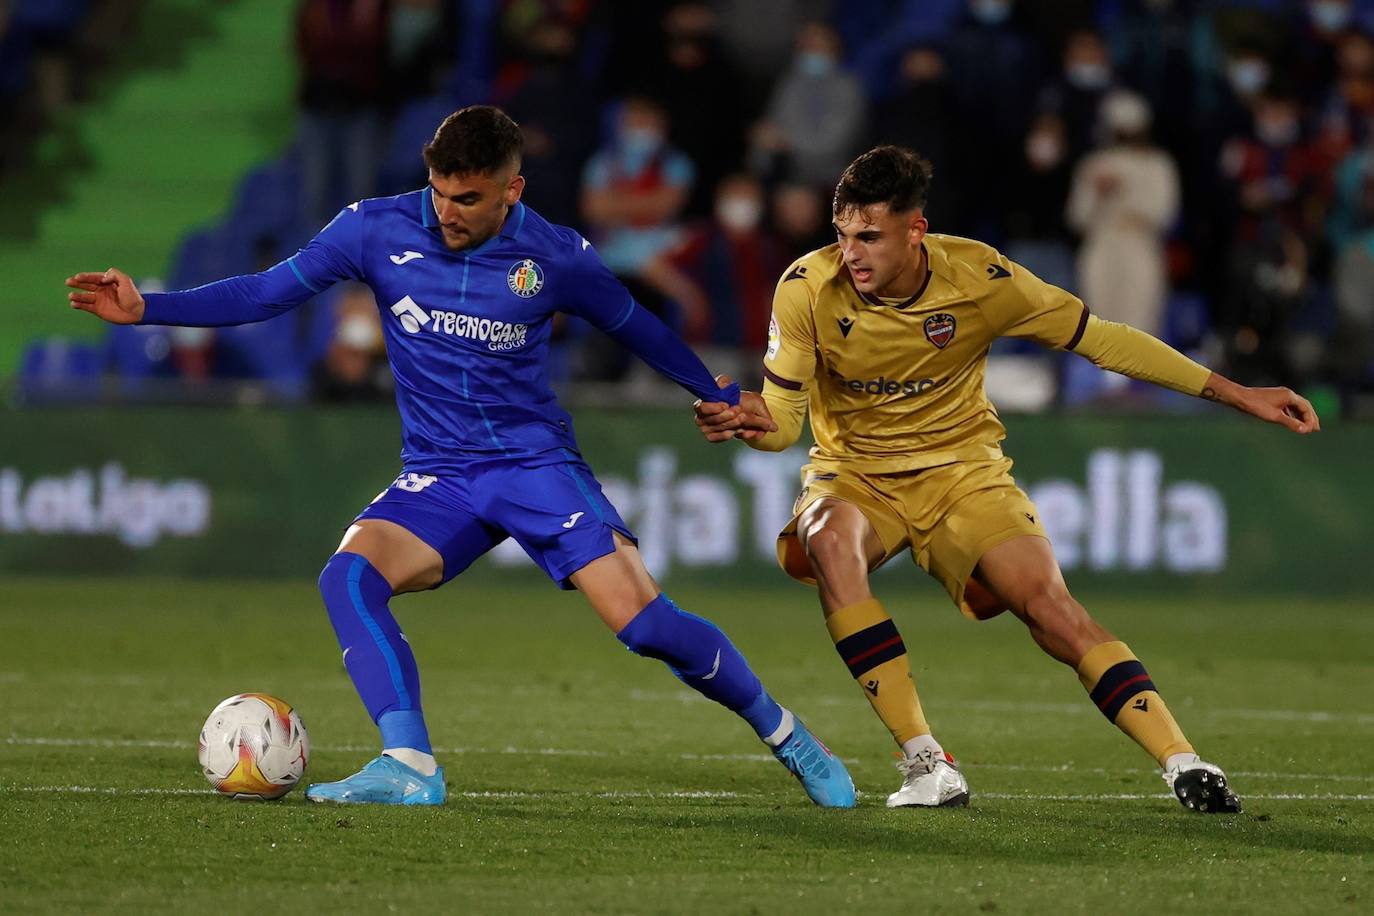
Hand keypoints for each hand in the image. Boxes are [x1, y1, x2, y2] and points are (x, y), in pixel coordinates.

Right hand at [66, 268, 144, 323]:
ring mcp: (99, 300)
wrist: (136, 312)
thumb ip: (114, 274)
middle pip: (86, 285)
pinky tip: (73, 304)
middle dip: (77, 283)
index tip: (78, 277)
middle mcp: (101, 290)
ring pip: (84, 296)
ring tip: (71, 296)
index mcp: (107, 282)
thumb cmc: (132, 296)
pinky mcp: (97, 310)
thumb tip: (102, 278)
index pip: (94, 277)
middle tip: (68, 282)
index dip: (85, 277)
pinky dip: (79, 305)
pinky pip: (85, 306)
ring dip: (77, 296)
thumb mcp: (126, 281)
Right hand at [693, 374, 777, 442]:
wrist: (744, 412)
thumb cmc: (733, 398)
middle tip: (739, 409)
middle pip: (714, 420)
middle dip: (728, 415)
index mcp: (701, 405)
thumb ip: (724, 382)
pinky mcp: (713, 437)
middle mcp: (700, 419)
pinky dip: (735, 432)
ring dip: (734, 423)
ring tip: (744, 417)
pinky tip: (742, 427)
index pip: (702, 408)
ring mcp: (706, 430)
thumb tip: (722, 382)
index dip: (713, 407)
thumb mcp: (730, 387)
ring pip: (721, 429)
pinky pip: (724, 436)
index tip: (726, 404)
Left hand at [1204, 375, 1319, 433]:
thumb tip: (1305, 430)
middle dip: (1311, 417)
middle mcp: (1287, 393)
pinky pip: (1288, 407)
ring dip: (1302, 416)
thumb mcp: (1275, 417)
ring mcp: (1281, 395)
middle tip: (1317, 429)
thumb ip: (1291, 423)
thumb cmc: (1257, 406)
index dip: (1311, 419)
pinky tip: (1292, 421)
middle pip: (1304, 405)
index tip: (1312, 430)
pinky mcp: (1274, 398)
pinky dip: (1293, 414)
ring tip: (1307, 426)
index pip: (1306, 408)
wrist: (1240, 398)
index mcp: (1290, 396)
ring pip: (1296, 406)